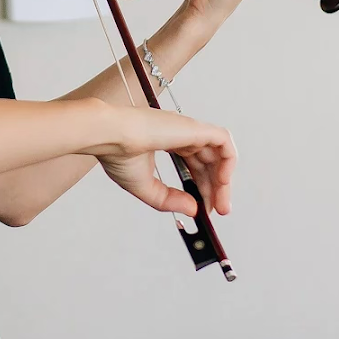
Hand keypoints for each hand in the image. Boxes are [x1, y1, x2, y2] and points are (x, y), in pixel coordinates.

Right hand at [85, 102, 235, 219]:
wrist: (111, 136)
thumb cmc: (117, 153)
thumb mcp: (146, 187)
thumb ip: (170, 200)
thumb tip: (193, 209)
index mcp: (168, 142)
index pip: (194, 164)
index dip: (202, 186)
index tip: (204, 208)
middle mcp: (181, 134)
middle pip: (209, 162)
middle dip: (215, 188)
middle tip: (217, 211)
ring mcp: (189, 130)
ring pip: (219, 153)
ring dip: (223, 180)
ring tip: (221, 203)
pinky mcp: (194, 128)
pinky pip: (223, 141)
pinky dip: (228, 161)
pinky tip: (221, 181)